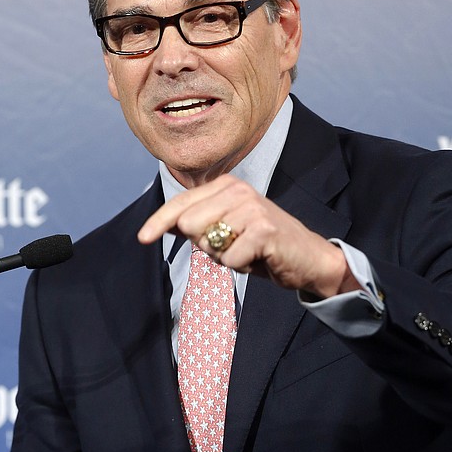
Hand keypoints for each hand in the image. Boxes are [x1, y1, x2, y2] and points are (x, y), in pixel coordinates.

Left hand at [137, 175, 360, 298]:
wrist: (308, 258)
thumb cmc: (263, 245)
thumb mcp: (226, 230)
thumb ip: (196, 224)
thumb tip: (161, 225)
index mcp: (226, 185)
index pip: (181, 204)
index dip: (159, 222)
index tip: (142, 238)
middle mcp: (238, 190)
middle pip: (189, 224)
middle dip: (206, 244)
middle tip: (233, 245)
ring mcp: (252, 208)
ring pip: (208, 244)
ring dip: (225, 257)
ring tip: (246, 251)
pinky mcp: (264, 229)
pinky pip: (230, 259)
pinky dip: (240, 266)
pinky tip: (258, 258)